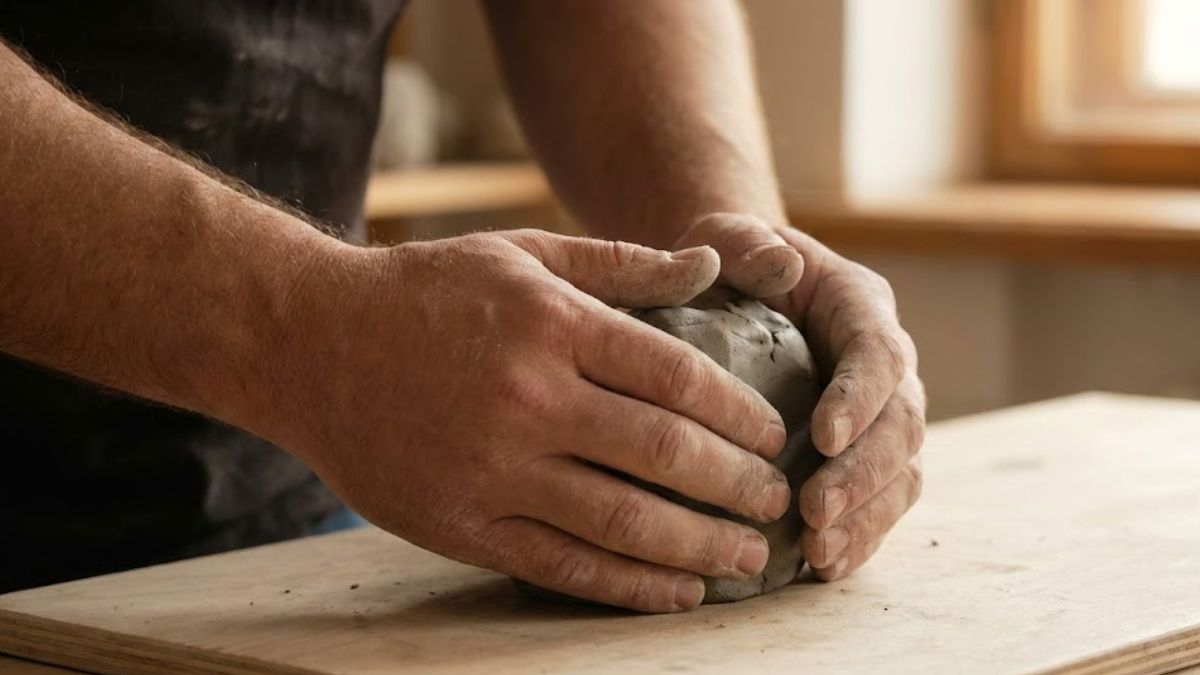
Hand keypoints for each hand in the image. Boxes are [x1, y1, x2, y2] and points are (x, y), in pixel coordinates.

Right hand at [261, 230, 793, 612]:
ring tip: (749, 558)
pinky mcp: (459, 526)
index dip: (738, 412)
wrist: (308, 343)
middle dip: (738, 484)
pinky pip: (561, 566)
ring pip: (622, 522)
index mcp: (549, 326)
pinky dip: (629, 588)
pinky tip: (678, 594)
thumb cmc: (424, 292)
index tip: (775, 435)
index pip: (675, 374)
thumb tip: (712, 267)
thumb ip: (621, 264)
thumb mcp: (521, 254)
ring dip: (700, 547)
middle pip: (662, 453)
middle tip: (779, 502)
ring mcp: (490, 470)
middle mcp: (526, 400)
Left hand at [674, 213, 924, 580]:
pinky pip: (879, 502)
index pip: (879, 354)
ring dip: (866, 517)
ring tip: (819, 554)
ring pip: (900, 473)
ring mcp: (880, 414)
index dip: (860, 398)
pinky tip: (824, 568)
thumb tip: (783, 265)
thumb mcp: (729, 237)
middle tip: (814, 513)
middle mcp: (886, 364)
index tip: (824, 437)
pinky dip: (859, 536)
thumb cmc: (726, 263)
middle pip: (901, 424)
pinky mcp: (863, 456)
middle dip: (863, 474)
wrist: (731, 288)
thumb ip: (748, 243)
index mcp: (860, 307)